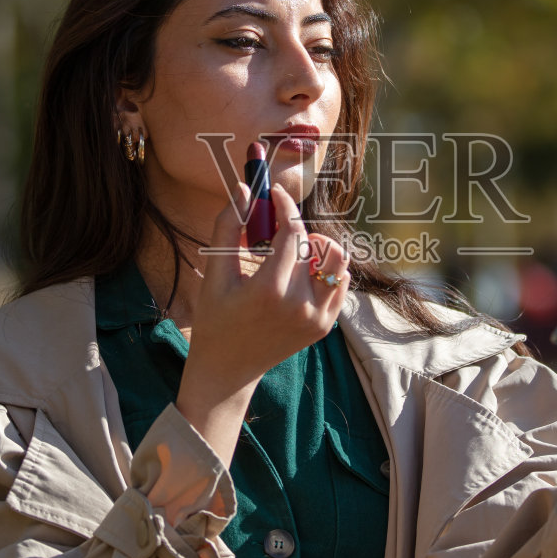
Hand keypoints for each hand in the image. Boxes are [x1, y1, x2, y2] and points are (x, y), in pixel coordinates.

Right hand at [175, 182, 350, 464]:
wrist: (229, 369)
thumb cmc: (216, 319)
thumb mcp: (216, 275)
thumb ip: (227, 228)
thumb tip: (244, 188)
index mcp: (270, 290)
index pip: (293, 232)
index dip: (285, 206)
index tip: (276, 193)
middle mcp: (300, 304)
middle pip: (314, 244)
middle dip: (295, 228)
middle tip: (275, 230)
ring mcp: (317, 317)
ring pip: (338, 261)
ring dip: (319, 248)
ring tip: (294, 252)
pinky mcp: (325, 325)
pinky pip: (340, 284)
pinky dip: (328, 270)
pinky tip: (304, 272)